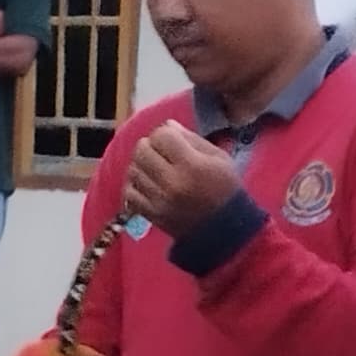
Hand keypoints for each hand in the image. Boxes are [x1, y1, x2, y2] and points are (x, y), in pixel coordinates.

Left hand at [119, 118, 240, 237]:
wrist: (224, 230)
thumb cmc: (225, 189)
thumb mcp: (218, 158)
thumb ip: (191, 139)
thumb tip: (167, 125)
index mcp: (192, 165)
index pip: (162, 135)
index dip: (165, 133)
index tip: (172, 139)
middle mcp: (172, 182)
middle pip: (142, 150)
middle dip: (149, 145)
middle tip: (160, 151)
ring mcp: (159, 200)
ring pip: (134, 169)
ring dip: (141, 163)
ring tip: (154, 166)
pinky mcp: (151, 214)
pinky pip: (129, 192)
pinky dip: (135, 183)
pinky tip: (147, 182)